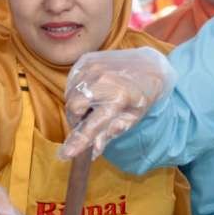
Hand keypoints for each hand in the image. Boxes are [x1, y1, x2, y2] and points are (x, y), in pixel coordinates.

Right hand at [59, 47, 176, 159]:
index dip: (78, 141)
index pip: (92, 125)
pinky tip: (92, 90)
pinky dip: (77, 90)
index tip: (65, 155)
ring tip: (94, 103)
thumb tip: (94, 151)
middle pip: (73, 107)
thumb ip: (111, 133)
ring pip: (70, 94)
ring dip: (77, 104)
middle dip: (76, 118)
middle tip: (88, 119)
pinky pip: (71, 82)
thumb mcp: (132, 118)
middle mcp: (103, 81)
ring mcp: (93, 67)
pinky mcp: (86, 60)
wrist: (148, 65)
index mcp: (118, 99)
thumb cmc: (141, 95)